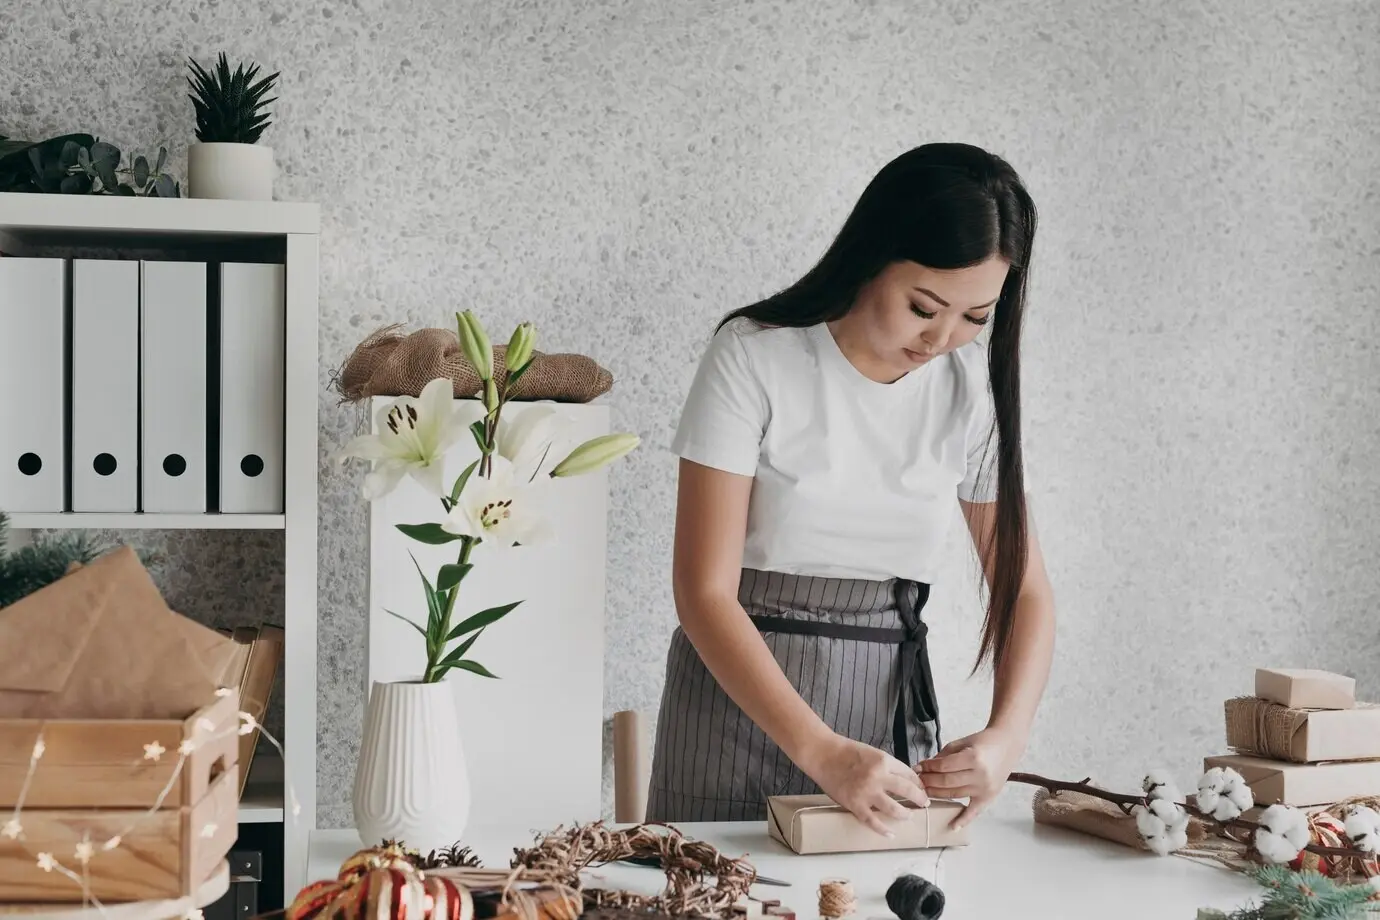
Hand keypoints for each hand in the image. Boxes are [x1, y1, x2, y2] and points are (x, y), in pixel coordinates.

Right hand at [799, 732, 929, 837]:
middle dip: (920, 798)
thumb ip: (887, 766)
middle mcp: (878, 777)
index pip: (908, 774)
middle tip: (924, 803)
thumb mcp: (872, 753)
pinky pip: (872, 821)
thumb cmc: (846, 751)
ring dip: (905, 814)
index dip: (918, 783)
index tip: (921, 788)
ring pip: (894, 809)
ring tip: (909, 816)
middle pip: (907, 791)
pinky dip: (883, 829)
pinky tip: (891, 834)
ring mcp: (866, 793)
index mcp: (883, 761)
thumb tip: (903, 780)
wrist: (823, 755)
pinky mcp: (855, 805)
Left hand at [916, 726, 1024, 829]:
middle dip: (929, 781)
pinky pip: (975, 812)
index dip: (928, 768)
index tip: (918, 767)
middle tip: (917, 780)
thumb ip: (943, 756)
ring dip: (937, 794)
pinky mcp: (989, 797)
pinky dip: (964, 820)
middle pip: (947, 782)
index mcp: (973, 758)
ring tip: (924, 791)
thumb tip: (924, 767)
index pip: (943, 766)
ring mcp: (985, 788)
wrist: (1007, 745)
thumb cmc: (982, 742)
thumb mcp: (961, 743)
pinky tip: (952, 827)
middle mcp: (980, 775)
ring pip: (955, 795)